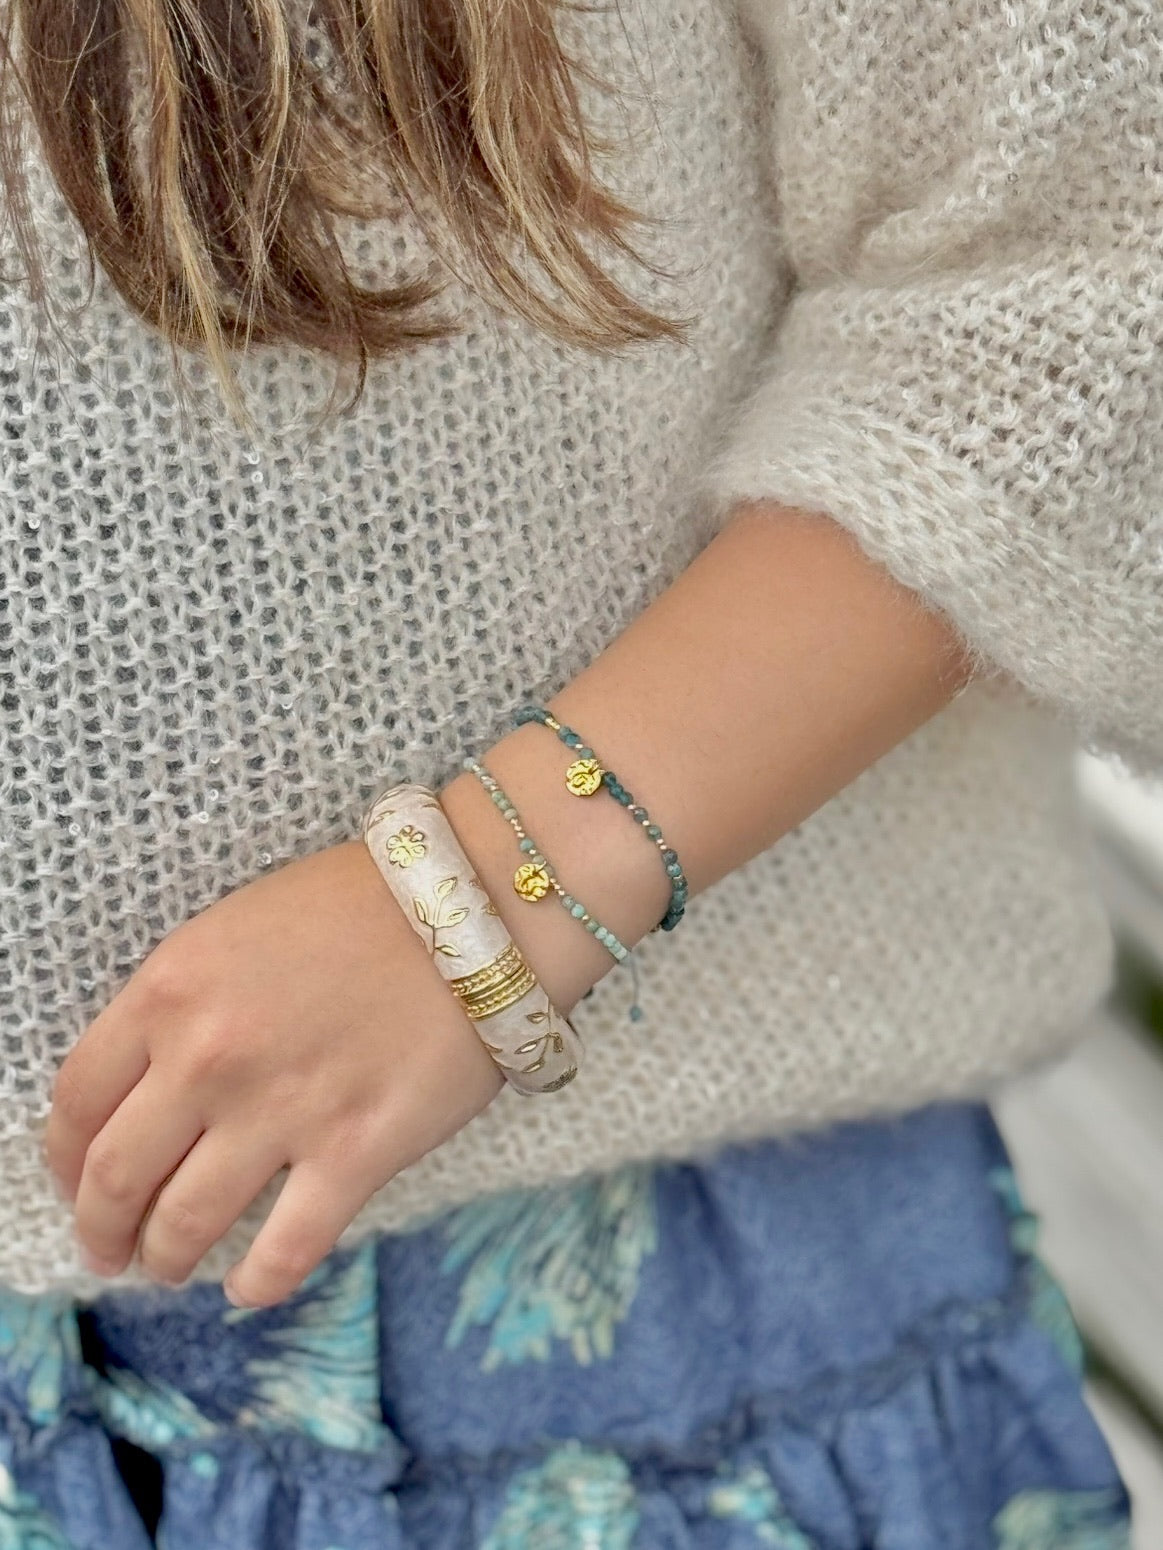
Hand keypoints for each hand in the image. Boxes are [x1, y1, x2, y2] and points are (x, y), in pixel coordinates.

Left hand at [43, 839, 504, 1307]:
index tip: (75, 1179)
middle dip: (102, 1227)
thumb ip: (182, 1003)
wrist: (480, 903)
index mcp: (171, 989)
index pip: (77, 1101)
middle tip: (110, 1248)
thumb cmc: (365, 903)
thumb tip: (152, 1085)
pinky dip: (254, 1282)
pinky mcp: (356, 1153)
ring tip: (170, 1266)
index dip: (64, 1158)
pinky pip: (283, 1251)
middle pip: (115, 1178)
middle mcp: (209, 1057)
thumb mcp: (239, 928)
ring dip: (166, 1259)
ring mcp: (281, 1110)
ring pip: (185, 1226)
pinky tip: (247, 1285)